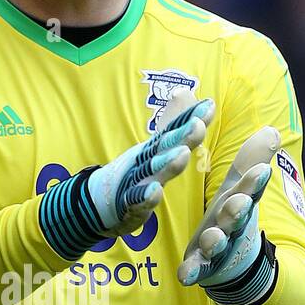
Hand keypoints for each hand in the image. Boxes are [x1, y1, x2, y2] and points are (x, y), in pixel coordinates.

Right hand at [39, 88, 214, 258]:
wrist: (94, 203)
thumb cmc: (132, 176)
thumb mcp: (155, 154)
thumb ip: (174, 132)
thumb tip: (188, 100)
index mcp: (154, 151)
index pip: (174, 132)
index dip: (190, 119)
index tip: (210, 105)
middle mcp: (145, 162)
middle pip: (166, 147)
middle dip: (183, 136)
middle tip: (199, 124)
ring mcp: (135, 182)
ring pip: (153, 171)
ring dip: (167, 163)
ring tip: (182, 154)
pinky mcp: (126, 204)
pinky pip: (135, 200)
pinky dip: (144, 196)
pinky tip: (155, 191)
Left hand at [178, 125, 280, 303]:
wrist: (237, 260)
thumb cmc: (234, 212)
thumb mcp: (241, 184)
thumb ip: (251, 158)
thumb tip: (273, 130)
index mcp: (241, 201)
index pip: (250, 189)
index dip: (255, 181)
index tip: (262, 171)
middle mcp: (233, 224)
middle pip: (237, 216)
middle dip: (238, 210)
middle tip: (239, 202)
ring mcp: (219, 247)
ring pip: (218, 243)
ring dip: (216, 240)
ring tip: (213, 236)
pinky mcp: (202, 265)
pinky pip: (196, 269)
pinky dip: (192, 272)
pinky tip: (186, 275)